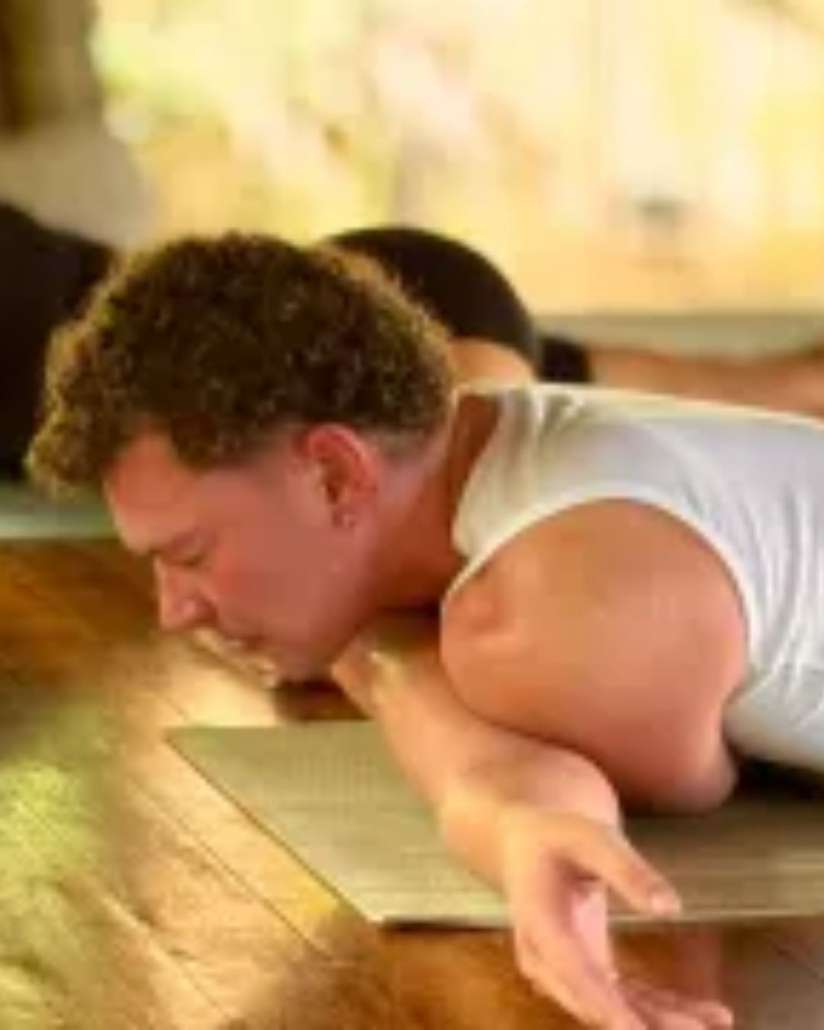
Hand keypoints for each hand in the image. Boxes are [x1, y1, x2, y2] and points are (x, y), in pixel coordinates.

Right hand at [499, 806, 732, 1027]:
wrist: (526, 844)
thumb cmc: (556, 836)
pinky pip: (625, 997)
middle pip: (595, 1003)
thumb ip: (628, 871)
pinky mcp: (588, 972)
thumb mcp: (591, 839)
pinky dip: (662, 1008)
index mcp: (540, 924)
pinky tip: (707, 1013)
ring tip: (715, 1021)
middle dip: (644, 1023)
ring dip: (661, 1021)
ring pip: (614, 1007)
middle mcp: (547, 960)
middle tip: (698, 1029)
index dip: (606, 1006)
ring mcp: (566, 972)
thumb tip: (672, 910)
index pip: (573, 972)